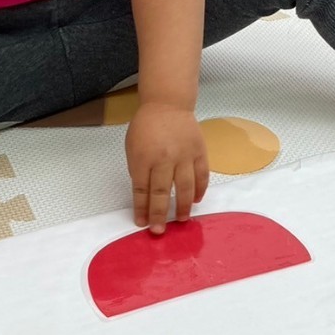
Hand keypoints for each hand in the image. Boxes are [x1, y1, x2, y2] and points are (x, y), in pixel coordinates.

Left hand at [125, 102, 209, 233]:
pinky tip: (196, 200)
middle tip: (159, 231)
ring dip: (183, 206)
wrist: (168, 104)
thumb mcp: (132, 147)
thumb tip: (146, 194)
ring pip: (185, 187)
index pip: (141, 189)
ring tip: (182, 220)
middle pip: (162, 192)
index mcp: (143, 157)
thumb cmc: (146, 126)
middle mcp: (164, 158)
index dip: (141, 208)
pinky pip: (202, 175)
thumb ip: (138, 170)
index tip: (142, 223)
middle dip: (160, 214)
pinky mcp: (199, 151)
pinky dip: (200, 189)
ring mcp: (184, 155)